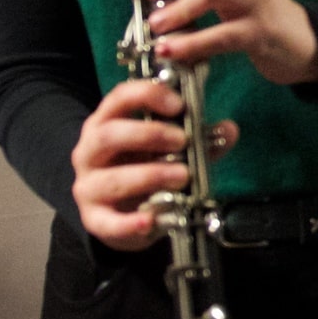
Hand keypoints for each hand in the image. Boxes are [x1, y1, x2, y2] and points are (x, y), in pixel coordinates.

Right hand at [69, 78, 240, 250]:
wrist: (120, 213)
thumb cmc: (142, 168)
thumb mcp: (166, 149)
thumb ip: (197, 139)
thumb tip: (228, 130)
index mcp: (106, 123)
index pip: (119, 98)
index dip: (148, 95)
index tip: (179, 105)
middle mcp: (90, 152)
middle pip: (109, 135)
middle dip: (149, 134)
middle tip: (182, 140)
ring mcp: (88, 186)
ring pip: (111, 180)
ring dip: (150, 176)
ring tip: (182, 176)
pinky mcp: (94, 219)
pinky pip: (109, 222)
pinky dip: (130, 223)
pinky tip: (150, 221)